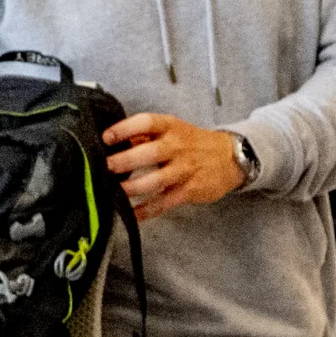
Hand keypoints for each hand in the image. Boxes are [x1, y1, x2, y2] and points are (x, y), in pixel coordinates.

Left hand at [105, 113, 242, 214]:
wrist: (230, 157)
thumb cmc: (192, 143)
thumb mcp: (172, 129)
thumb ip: (145, 135)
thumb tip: (113, 142)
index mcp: (170, 127)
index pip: (146, 122)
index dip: (124, 129)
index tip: (106, 138)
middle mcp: (177, 146)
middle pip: (150, 153)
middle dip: (126, 161)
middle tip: (107, 167)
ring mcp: (184, 169)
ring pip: (157, 180)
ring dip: (133, 187)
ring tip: (116, 192)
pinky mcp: (189, 190)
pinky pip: (165, 202)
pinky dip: (147, 210)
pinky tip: (132, 214)